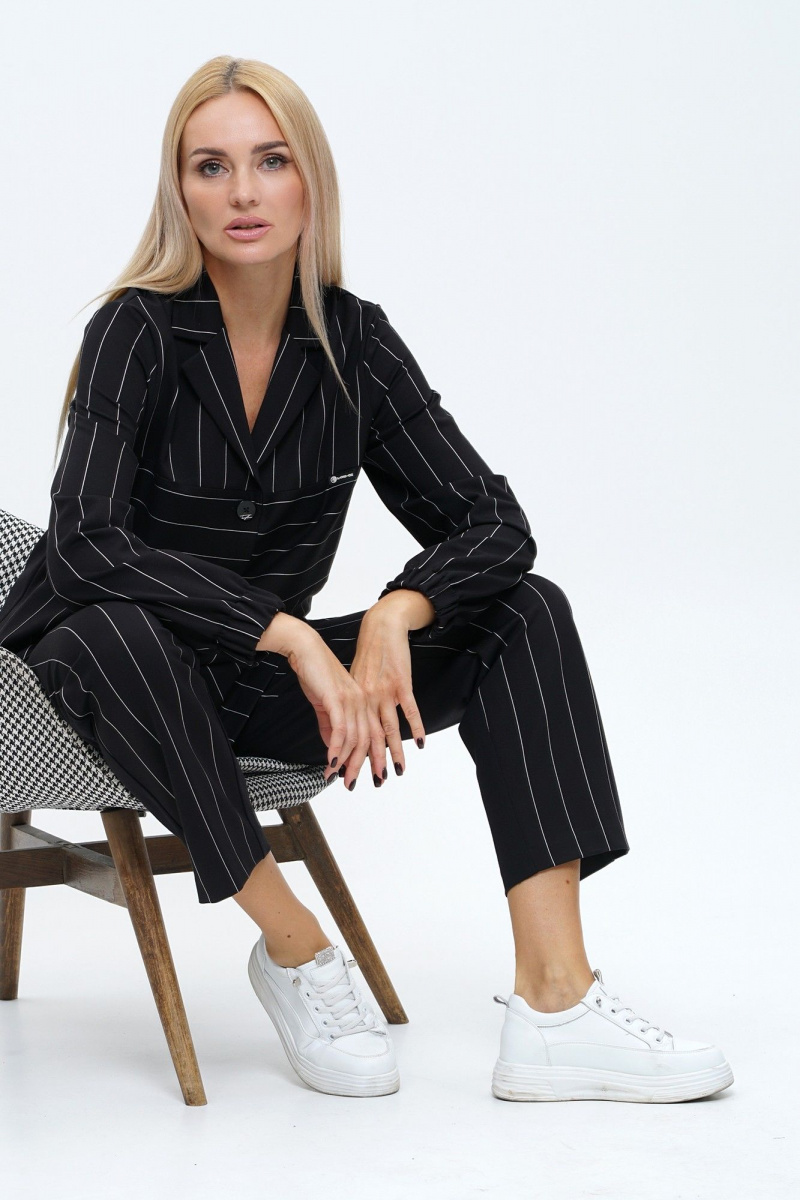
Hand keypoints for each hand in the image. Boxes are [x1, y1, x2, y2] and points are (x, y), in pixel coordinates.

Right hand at [270, 622, 372, 789]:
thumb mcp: (325, 703)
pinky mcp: (338, 698)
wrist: (305, 649)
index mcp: (362, 701)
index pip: (369, 734)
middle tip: (352, 784)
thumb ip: (330, 725)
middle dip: (360, 765)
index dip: (367, 757)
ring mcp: (352, 700)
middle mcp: (362, 701)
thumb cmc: (314, 673)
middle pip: (366, 740)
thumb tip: (331, 747)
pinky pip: (341, 729)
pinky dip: (336, 748)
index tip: (360, 774)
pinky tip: (331, 762)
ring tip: (335, 777)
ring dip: (346, 761)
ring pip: (354, 738)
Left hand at [345, 592, 430, 785]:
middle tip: (371, 783)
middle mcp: (367, 699)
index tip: (347, 775)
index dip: (350, 757)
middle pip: (368, 737)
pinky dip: (415, 726)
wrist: (380, 628)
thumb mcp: (352, 680)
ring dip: (393, 752)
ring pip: (388, 728)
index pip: (352, 735)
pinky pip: (409, 709)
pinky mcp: (400, 682)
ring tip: (398, 771)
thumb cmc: (367, 654)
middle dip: (369, 762)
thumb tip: (346, 726)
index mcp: (354, 700)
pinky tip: (419, 742)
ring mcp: (384, 691)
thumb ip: (352, 703)